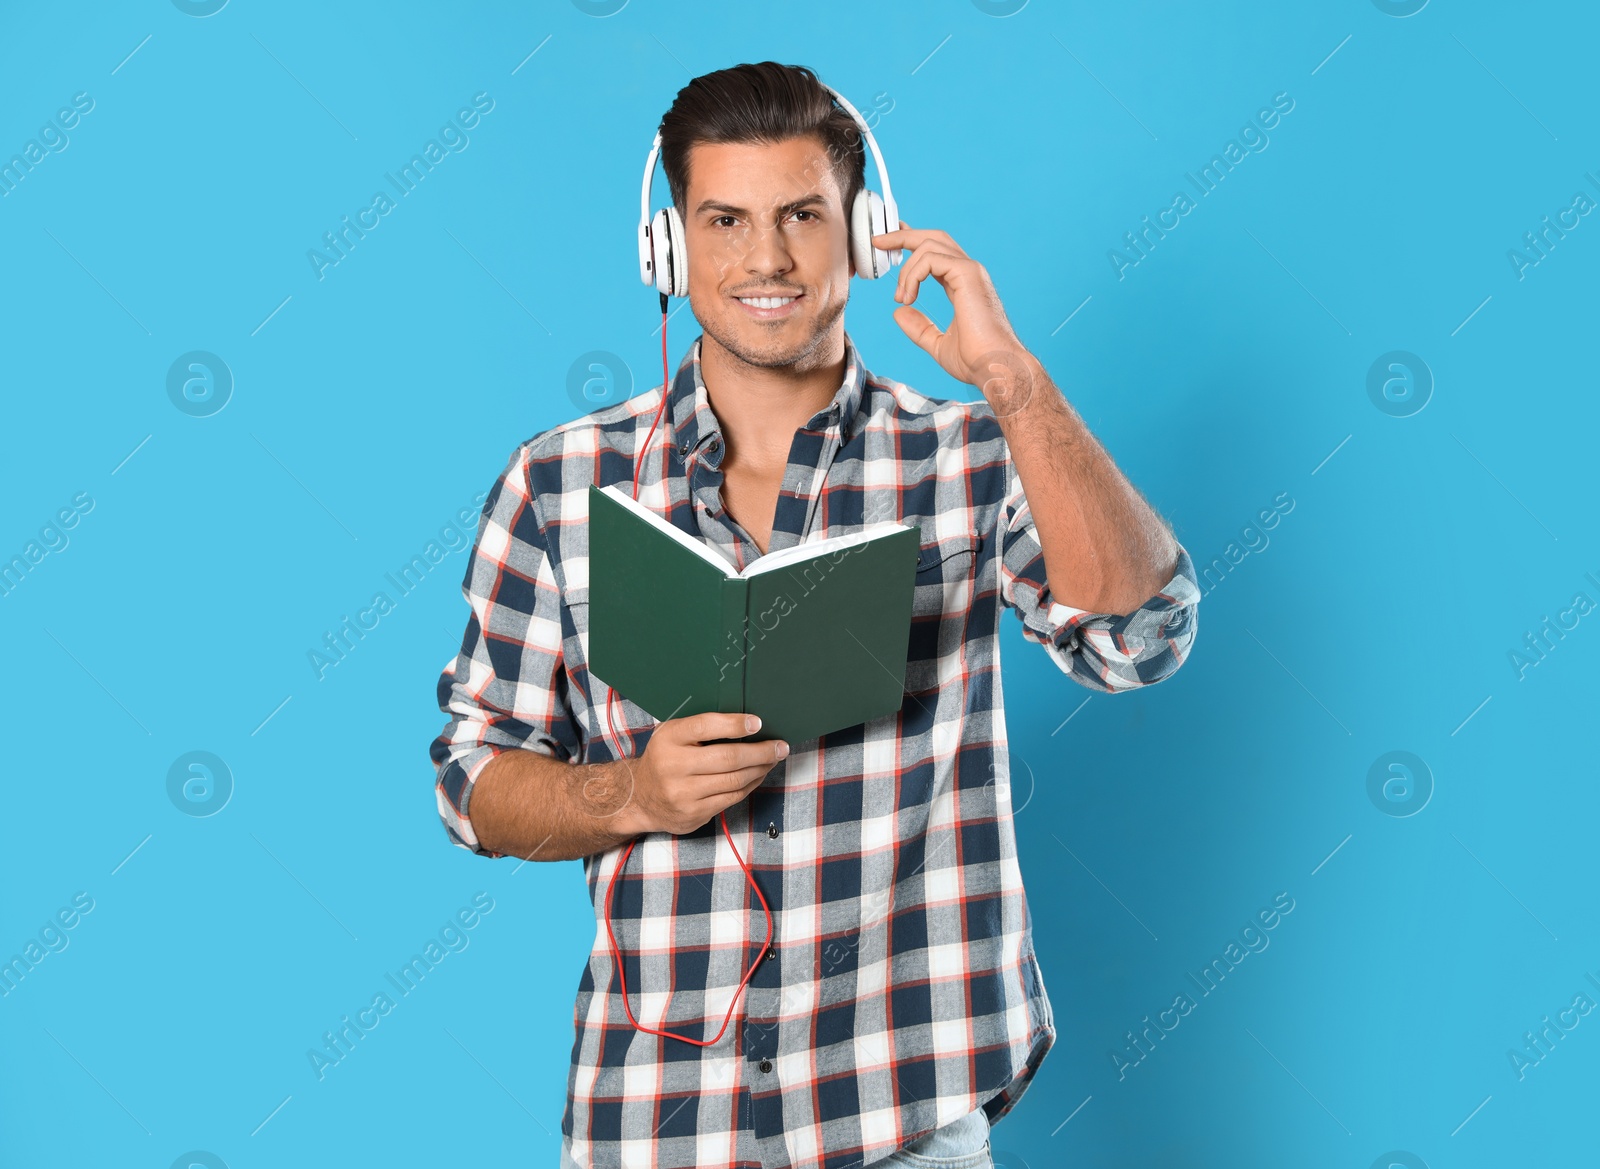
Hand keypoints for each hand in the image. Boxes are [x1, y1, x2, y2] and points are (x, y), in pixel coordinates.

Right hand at [617, 712, 788, 836]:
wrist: (639, 798)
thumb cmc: (664, 758)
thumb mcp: (671, 735)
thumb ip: (700, 728)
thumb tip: (746, 723)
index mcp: (668, 739)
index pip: (706, 727)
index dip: (735, 724)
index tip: (758, 723)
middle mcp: (674, 766)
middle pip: (728, 758)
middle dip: (760, 752)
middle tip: (780, 746)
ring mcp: (683, 794)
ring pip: (734, 781)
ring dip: (760, 769)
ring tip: (773, 759)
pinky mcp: (694, 813)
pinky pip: (732, 798)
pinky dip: (750, 785)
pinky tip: (758, 775)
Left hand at [873, 222, 1037, 410]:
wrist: (995, 368)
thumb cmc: (975, 361)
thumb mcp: (938, 344)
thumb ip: (919, 327)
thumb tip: (899, 312)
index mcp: (963, 285)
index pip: (935, 254)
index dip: (910, 244)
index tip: (887, 246)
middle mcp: (968, 272)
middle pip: (933, 238)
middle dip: (903, 235)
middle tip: (878, 242)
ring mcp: (970, 270)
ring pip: (928, 245)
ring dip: (906, 269)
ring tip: (900, 297)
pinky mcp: (967, 274)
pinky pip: (930, 259)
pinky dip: (912, 275)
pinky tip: (908, 296)